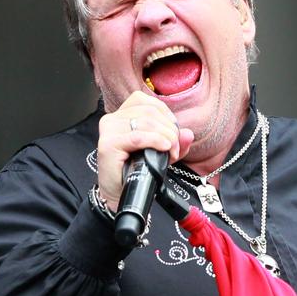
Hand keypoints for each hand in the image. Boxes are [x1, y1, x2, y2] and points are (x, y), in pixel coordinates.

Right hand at [96, 91, 193, 210]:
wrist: (121, 194)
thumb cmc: (138, 171)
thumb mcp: (162, 152)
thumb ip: (176, 141)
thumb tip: (188, 133)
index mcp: (123, 115)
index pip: (147, 102)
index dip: (166, 114)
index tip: (174, 132)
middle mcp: (113, 119)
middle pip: (149, 112)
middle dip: (170, 129)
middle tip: (176, 148)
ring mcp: (109, 130)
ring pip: (146, 122)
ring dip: (166, 137)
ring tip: (171, 153)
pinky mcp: (108, 144)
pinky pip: (138, 137)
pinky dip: (155, 141)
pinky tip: (164, 148)